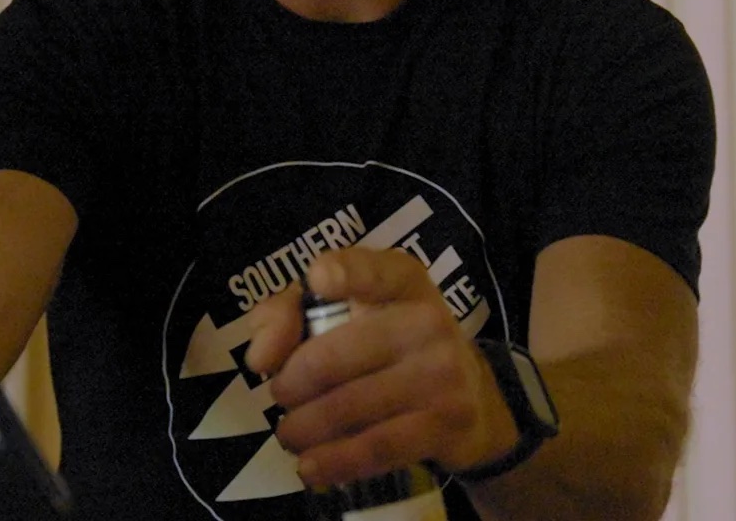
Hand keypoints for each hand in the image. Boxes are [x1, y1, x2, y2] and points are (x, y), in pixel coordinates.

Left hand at [244, 247, 518, 487]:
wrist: (474, 400)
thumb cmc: (388, 344)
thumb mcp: (343, 312)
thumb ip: (288, 315)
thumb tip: (261, 357)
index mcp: (402, 280)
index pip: (373, 270)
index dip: (344, 272)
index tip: (317, 280)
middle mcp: (427, 319)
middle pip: (331, 356)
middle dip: (290, 385)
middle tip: (281, 397)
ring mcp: (442, 372)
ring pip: (347, 407)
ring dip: (304, 427)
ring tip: (290, 433)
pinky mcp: (448, 422)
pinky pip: (377, 446)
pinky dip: (335, 460)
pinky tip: (309, 466)